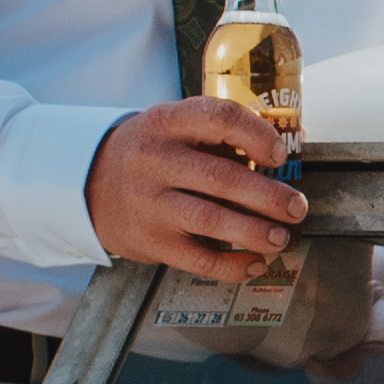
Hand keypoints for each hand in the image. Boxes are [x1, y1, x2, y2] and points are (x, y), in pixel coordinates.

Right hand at [87, 96, 307, 282]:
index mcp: (165, 123)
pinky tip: (253, 263)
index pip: (217, 118)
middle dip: (269, 196)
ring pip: (211, 220)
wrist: (87, 184)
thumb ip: (218, 136)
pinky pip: (197, 259)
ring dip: (255, 232)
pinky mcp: (148, 241)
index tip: (279, 154)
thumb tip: (287, 149)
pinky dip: (231, 265)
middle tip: (296, 207)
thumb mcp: (172, 129)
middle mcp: (154, 161)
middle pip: (221, 178)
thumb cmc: (149, 154)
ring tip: (281, 237)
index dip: (256, 135)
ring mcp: (149, 204)